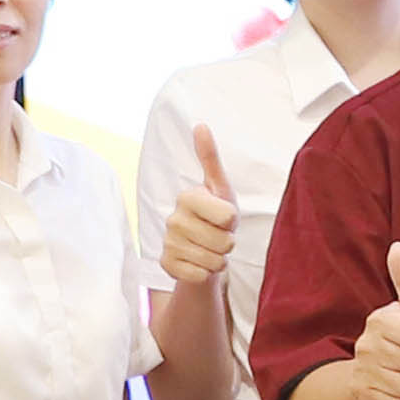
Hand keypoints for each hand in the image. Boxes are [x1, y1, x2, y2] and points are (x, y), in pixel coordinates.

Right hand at [154, 128, 237, 294]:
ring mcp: (168, 243)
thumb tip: (200, 124)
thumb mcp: (220, 187)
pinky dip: (207, 273)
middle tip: (218, 235)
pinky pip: (201, 275)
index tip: (224, 216)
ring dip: (219, 258)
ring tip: (211, 248)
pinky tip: (200, 263)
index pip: (228, 216)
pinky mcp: (167, 265)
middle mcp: (173, 219)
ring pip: (214, 261)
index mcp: (187, 196)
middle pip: (223, 241)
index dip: (233, 220)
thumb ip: (210, 158)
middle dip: (228, 242)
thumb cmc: (216, 215)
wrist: (202, 248)